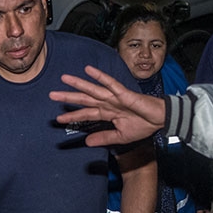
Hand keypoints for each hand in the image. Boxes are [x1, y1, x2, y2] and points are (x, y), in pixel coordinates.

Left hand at [50, 66, 166, 146]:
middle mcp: (108, 103)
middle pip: (84, 99)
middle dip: (68, 97)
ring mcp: (115, 97)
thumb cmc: (143, 126)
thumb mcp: (120, 136)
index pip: (86, 114)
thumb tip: (87, 142)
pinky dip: (99, 76)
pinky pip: (110, 83)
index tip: (58, 119)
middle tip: (52, 95)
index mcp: (107, 113)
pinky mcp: (123, 94)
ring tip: (64, 78)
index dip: (72, 116)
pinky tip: (89, 70)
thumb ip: (104, 138)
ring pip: (92, 89)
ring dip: (78, 84)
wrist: (160, 120)